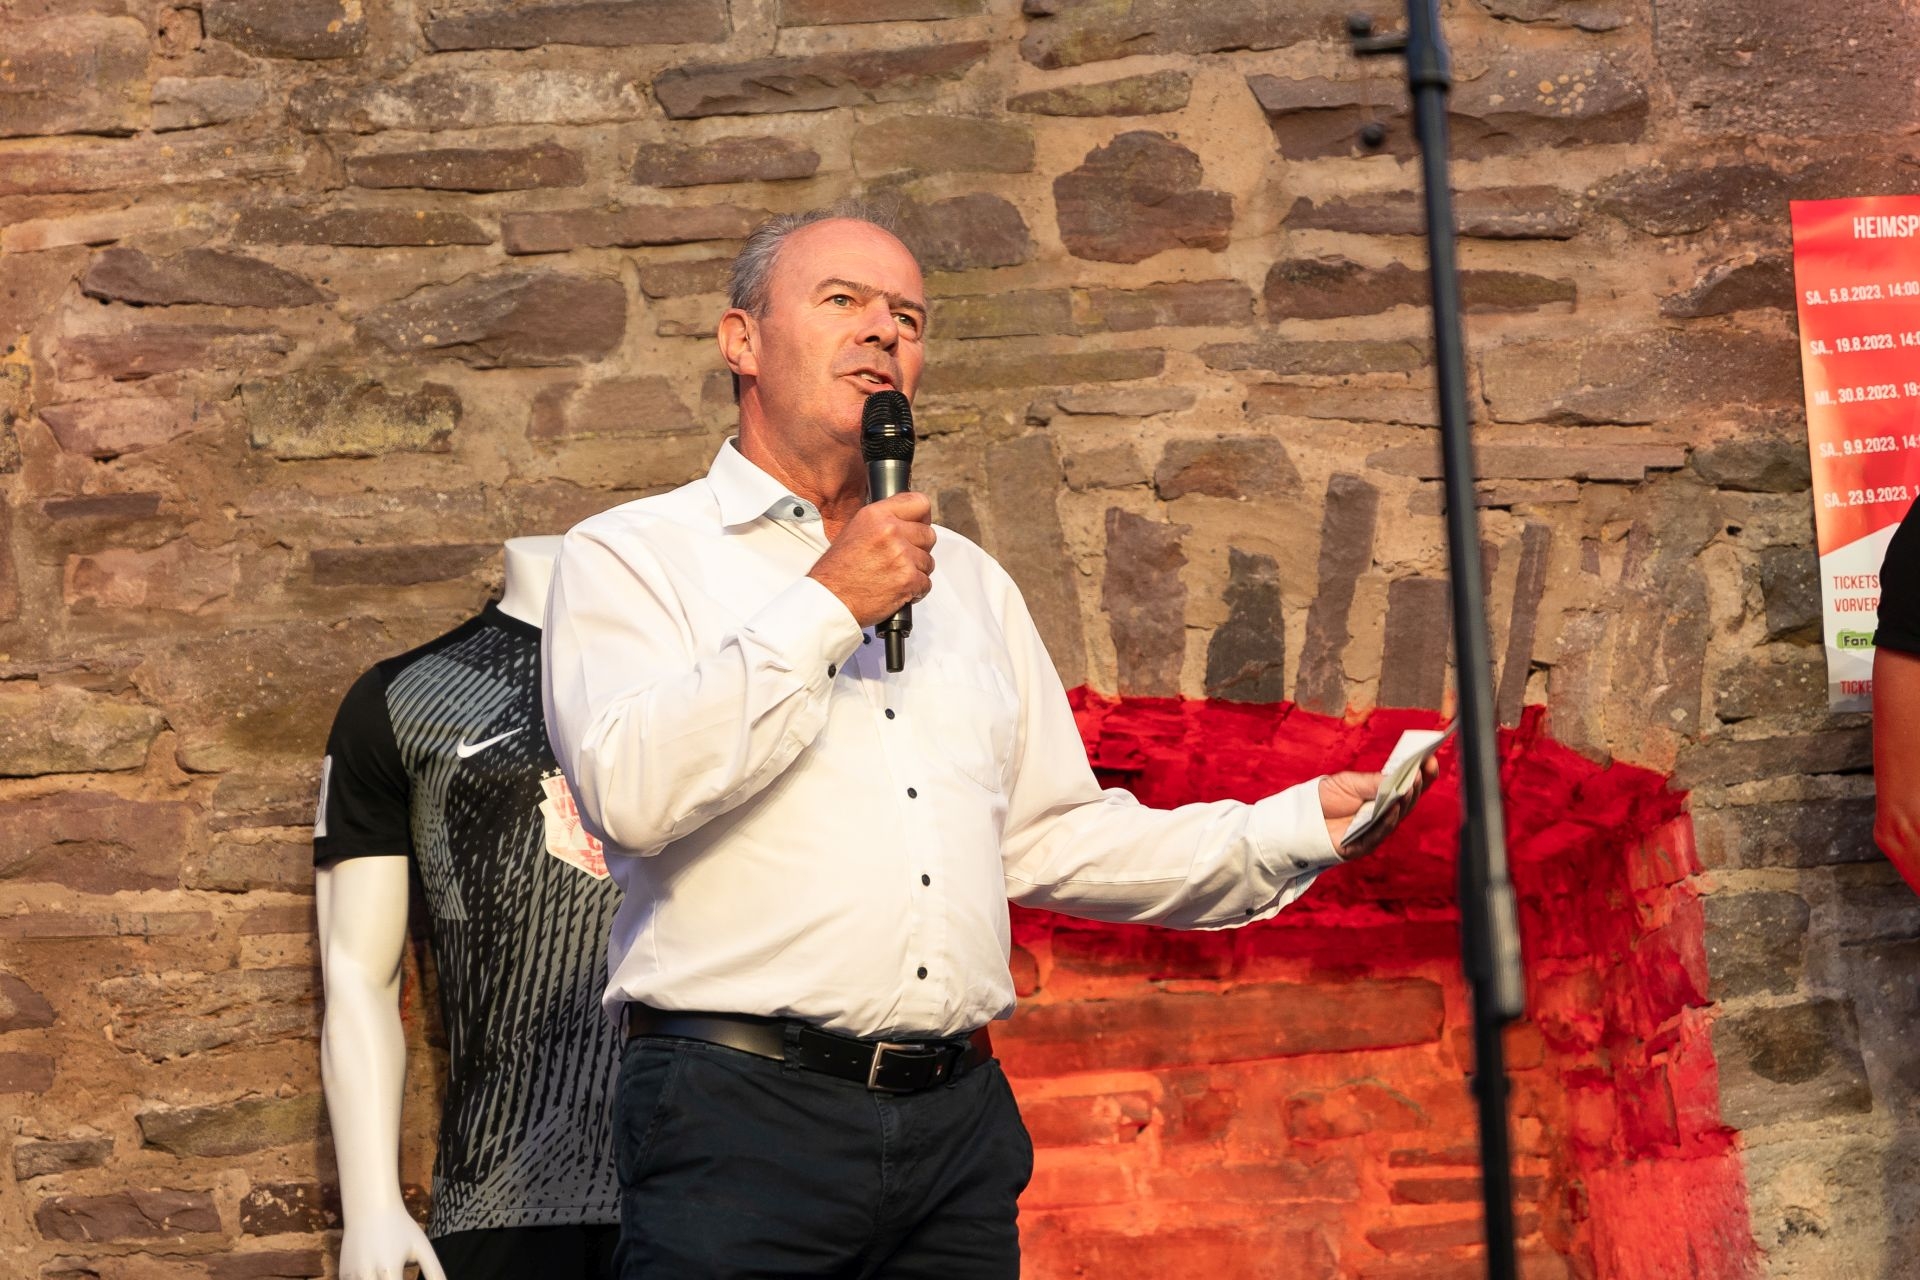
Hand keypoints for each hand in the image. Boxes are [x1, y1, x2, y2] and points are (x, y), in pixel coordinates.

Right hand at [338, 1209, 446, 1279]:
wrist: (369, 1208)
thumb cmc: (400, 1227)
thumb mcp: (422, 1248)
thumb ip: (434, 1273)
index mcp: (389, 1270)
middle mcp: (367, 1275)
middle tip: (399, 1276)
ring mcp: (352, 1276)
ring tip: (389, 1274)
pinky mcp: (343, 1275)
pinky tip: (376, 1276)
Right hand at [809, 492, 935, 627]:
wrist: (830, 599)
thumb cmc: (836, 571)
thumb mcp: (854, 530)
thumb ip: (882, 522)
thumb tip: (906, 522)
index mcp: (876, 515)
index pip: (919, 503)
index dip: (922, 518)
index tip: (919, 525)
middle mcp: (890, 531)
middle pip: (928, 534)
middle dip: (919, 548)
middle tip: (902, 558)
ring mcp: (901, 555)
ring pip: (928, 561)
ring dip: (917, 571)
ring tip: (894, 576)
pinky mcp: (908, 579)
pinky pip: (926, 583)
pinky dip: (916, 591)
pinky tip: (897, 589)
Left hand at [1318, 757, 1438, 858]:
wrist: (1301, 818)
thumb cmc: (1326, 798)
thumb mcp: (1349, 783)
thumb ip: (1373, 782)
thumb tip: (1398, 776)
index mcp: (1383, 797)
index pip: (1409, 786)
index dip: (1422, 775)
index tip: (1430, 758)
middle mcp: (1383, 815)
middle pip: (1407, 801)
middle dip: (1418, 785)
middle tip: (1424, 769)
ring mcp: (1375, 830)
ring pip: (1397, 816)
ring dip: (1406, 800)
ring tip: (1412, 784)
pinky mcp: (1362, 844)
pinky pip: (1379, 832)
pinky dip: (1388, 819)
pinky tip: (1394, 806)